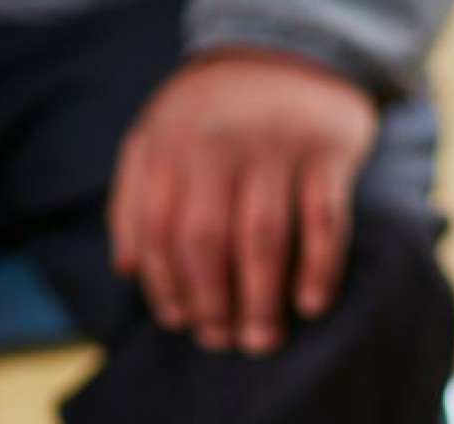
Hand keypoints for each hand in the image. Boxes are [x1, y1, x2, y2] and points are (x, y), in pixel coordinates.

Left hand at [110, 48, 377, 355]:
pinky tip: (311, 304)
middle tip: (222, 341)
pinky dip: (318, 268)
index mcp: (170, 144)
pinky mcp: (327, 150)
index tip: (178, 322)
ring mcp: (275, 145)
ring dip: (261, 300)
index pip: (158, 230)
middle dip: (212, 302)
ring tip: (261, 340)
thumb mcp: (157, 138)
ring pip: (263, 238)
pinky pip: (323, 220)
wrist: (289, 53)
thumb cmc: (213, 114)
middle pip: (206, 240)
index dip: (165, 284)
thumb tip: (126, 270)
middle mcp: (218, 142)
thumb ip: (133, 198)